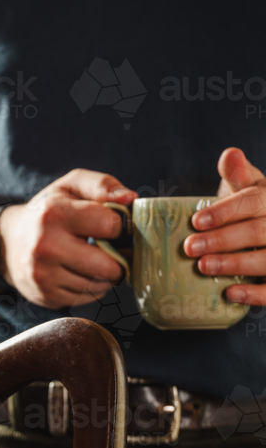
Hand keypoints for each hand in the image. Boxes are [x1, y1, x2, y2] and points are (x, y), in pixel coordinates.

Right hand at [0, 169, 137, 308]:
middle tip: (113, 251)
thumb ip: (102, 185)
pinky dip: (92, 287)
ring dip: (107, 275)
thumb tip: (130, 199)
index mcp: (53, 214)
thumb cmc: (47, 211)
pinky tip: (83, 273)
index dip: (118, 226)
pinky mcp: (45, 295)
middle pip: (108, 266)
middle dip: (119, 259)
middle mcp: (44, 247)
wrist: (7, 243)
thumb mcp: (70, 186)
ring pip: (99, 285)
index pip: (110, 226)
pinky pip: (87, 298)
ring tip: (97, 261)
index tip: (110, 226)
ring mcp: (43, 275)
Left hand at [183, 147, 265, 305]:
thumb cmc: (249, 209)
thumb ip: (237, 174)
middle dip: (222, 240)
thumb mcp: (246, 188)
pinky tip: (230, 294)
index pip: (252, 202)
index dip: (225, 212)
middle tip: (189, 248)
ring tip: (203, 267)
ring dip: (235, 264)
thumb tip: (230, 154)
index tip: (195, 221)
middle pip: (257, 232)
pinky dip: (254, 294)